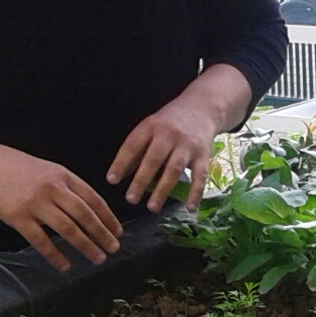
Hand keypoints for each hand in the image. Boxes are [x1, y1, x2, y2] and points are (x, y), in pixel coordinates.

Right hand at [0, 142, 122, 270]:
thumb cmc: (17, 168)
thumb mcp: (48, 170)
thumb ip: (67, 187)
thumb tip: (90, 210)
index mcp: (63, 175)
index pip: (93, 198)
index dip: (108, 217)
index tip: (118, 231)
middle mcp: (52, 189)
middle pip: (84, 215)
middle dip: (102, 234)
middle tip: (114, 248)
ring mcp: (35, 203)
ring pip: (68, 229)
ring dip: (85, 245)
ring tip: (98, 258)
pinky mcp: (18, 218)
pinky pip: (41, 241)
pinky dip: (55, 255)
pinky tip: (65, 266)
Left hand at [108, 95, 224, 213]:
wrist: (202, 108)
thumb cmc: (170, 122)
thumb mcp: (151, 127)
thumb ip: (137, 150)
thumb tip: (121, 175)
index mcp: (151, 126)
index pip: (133, 145)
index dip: (121, 162)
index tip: (112, 180)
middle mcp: (169, 135)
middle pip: (153, 159)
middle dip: (141, 180)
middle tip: (131, 199)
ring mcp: (187, 145)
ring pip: (174, 169)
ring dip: (163, 190)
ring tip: (152, 207)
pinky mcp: (203, 155)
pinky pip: (200, 176)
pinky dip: (195, 193)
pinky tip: (190, 208)